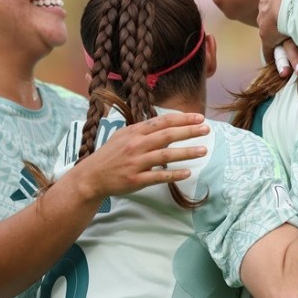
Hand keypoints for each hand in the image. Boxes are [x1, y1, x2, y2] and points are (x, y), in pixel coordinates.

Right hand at [68, 113, 208, 199]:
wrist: (91, 176)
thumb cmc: (110, 155)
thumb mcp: (123, 135)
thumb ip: (144, 130)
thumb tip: (166, 124)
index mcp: (134, 132)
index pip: (162, 122)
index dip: (182, 119)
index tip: (199, 117)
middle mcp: (136, 145)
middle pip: (167, 135)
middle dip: (189, 131)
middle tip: (206, 129)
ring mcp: (136, 162)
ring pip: (166, 155)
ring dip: (187, 152)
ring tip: (204, 150)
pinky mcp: (136, 180)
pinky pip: (159, 176)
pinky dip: (174, 174)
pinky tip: (188, 172)